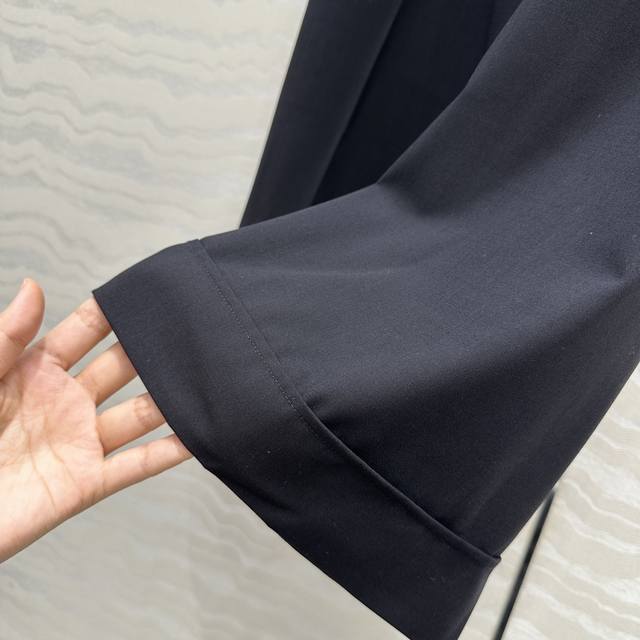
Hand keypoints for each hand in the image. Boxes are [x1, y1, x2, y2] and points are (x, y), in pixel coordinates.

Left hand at [0, 279, 191, 561]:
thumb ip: (6, 338)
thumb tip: (33, 286)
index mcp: (36, 374)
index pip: (84, 333)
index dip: (113, 312)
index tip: (147, 292)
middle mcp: (67, 404)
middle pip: (122, 368)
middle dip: (153, 349)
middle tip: (188, 330)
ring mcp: (80, 443)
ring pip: (138, 414)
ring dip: (170, 399)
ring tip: (204, 377)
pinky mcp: (86, 484)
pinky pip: (136, 466)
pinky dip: (170, 453)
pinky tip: (197, 436)